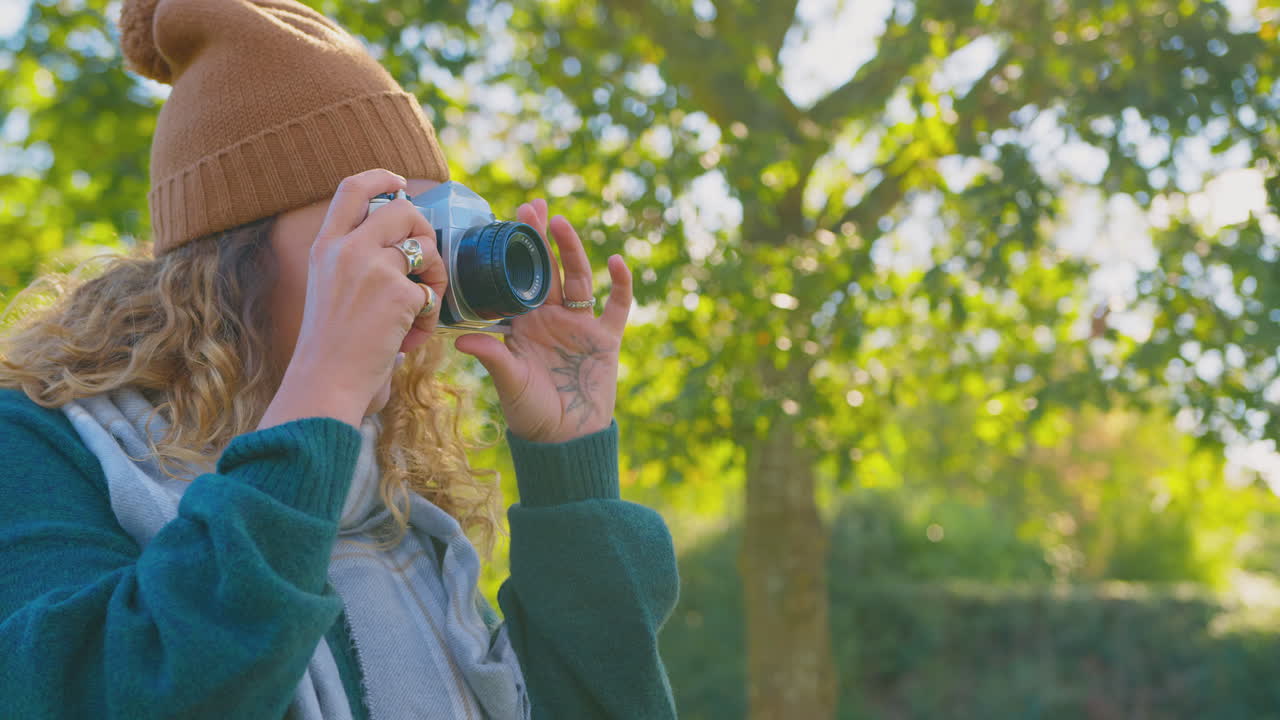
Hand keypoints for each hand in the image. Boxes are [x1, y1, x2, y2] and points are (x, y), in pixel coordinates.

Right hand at [284, 169, 446, 422]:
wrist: (324, 383)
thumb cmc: (330, 347)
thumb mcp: (329, 289)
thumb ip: (355, 260)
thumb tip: (403, 242)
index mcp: (325, 247)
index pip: (352, 189)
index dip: (381, 177)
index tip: (400, 182)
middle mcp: (347, 249)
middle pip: (403, 209)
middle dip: (424, 232)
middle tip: (424, 266)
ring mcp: (372, 268)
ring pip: (425, 248)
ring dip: (433, 277)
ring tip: (416, 312)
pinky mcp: (397, 293)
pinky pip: (431, 293)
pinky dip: (428, 317)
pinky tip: (409, 338)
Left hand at [454, 199, 631, 443]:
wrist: (566, 438)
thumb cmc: (530, 411)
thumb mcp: (508, 380)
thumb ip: (491, 356)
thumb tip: (460, 339)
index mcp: (524, 323)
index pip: (517, 278)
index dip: (513, 252)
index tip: (504, 222)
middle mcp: (551, 318)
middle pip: (547, 269)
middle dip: (539, 238)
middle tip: (531, 206)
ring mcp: (581, 326)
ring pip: (579, 279)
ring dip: (572, 251)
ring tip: (560, 224)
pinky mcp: (606, 339)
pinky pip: (617, 306)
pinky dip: (620, 285)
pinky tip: (615, 263)